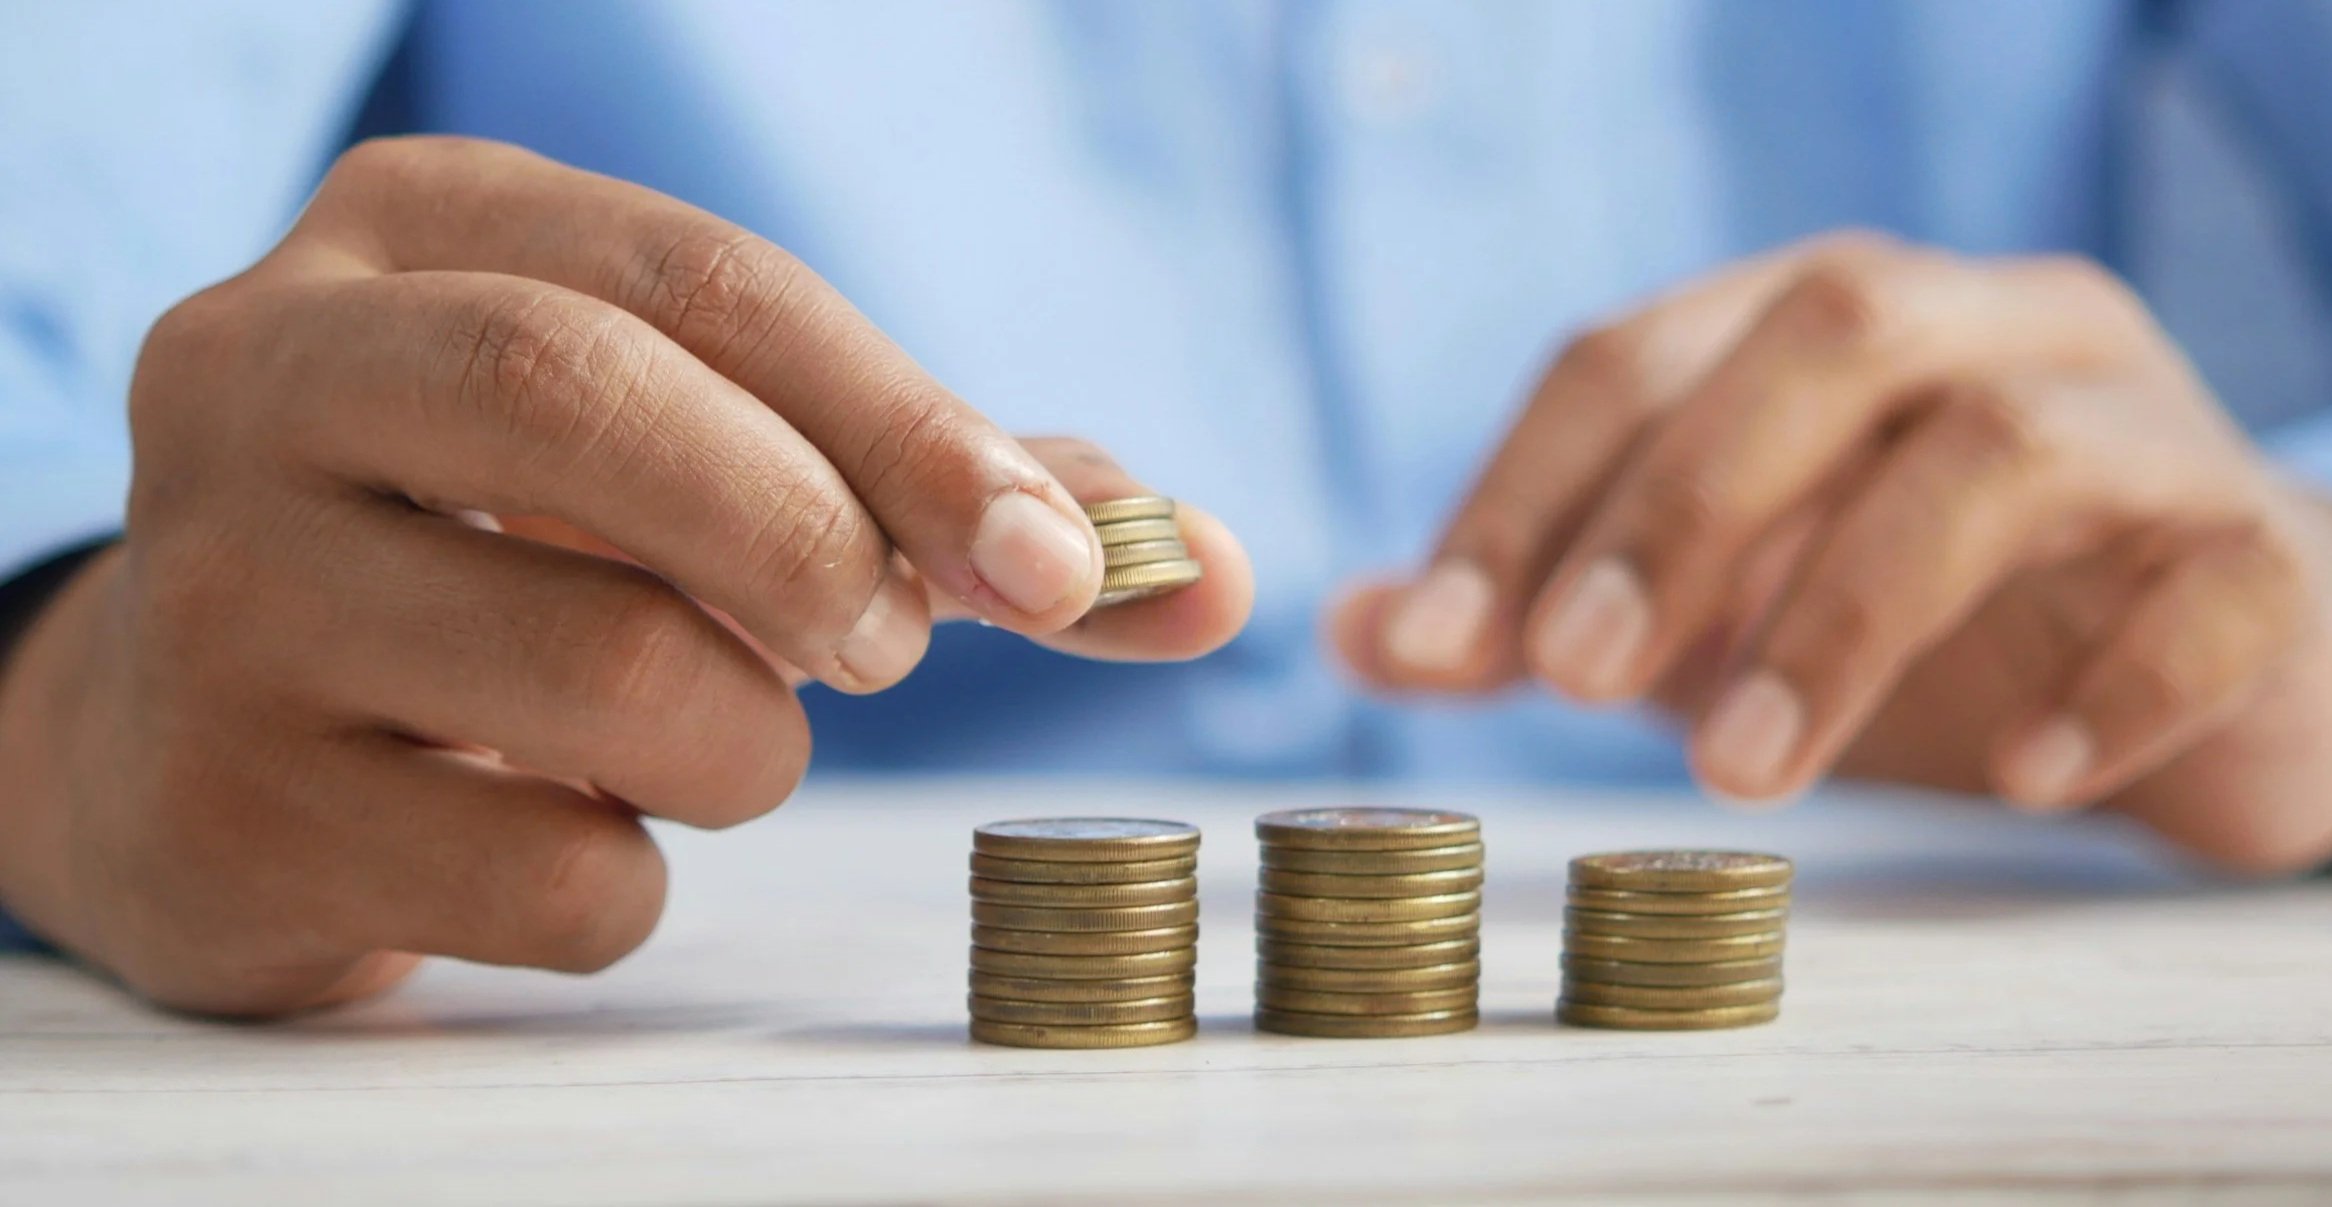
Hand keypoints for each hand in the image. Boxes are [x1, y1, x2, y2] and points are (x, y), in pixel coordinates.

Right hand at [0, 138, 1251, 1014]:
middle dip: (811, 538)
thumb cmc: (510, 561)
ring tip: (707, 736)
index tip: (1062, 563)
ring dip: (745, 743)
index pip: (705, 283)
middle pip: (588, 400)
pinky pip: (544, 874)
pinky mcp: (222, 805)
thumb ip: (945, 495)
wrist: (200, 734)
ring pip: (598, 671)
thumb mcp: (691, 459)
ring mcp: (217, 591)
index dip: (911, 424)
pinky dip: (633, 880)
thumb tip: (1207, 570)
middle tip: (888, 644)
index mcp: (417, 232)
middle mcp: (271, 372)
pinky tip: (567, 829)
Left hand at [1335, 233, 2331, 872]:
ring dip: (1847, 611)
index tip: (1432, 644)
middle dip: (1681, 506)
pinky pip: (2210, 588)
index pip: (1640, 352)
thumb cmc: (1935, 622)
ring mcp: (2146, 429)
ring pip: (2004, 452)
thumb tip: (1352, 634)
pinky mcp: (2267, 555)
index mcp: (1828, 323)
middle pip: (1829, 335)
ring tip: (1744, 775)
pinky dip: (2110, 683)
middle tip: (1573, 680)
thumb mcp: (1718, 611)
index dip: (1523, 492)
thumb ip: (1548, 611)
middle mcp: (1990, 330)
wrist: (2226, 669)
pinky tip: (2020, 778)